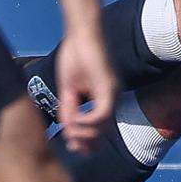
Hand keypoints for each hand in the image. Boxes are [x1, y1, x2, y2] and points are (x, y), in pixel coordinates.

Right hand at [54, 30, 117, 153]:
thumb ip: (69, 109)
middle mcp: (113, 98)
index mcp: (104, 98)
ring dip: (85, 134)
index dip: (87, 142)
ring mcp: (113, 93)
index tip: (72, 147)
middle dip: (86, 143)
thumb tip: (67, 129)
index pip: (101, 129)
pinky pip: (102, 115)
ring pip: (104, 127)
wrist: (81, 33)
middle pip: (104, 132)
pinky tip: (74, 122)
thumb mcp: (69, 89)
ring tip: (70, 132)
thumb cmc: (75, 56)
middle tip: (71, 146)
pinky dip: (87, 123)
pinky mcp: (109, 87)